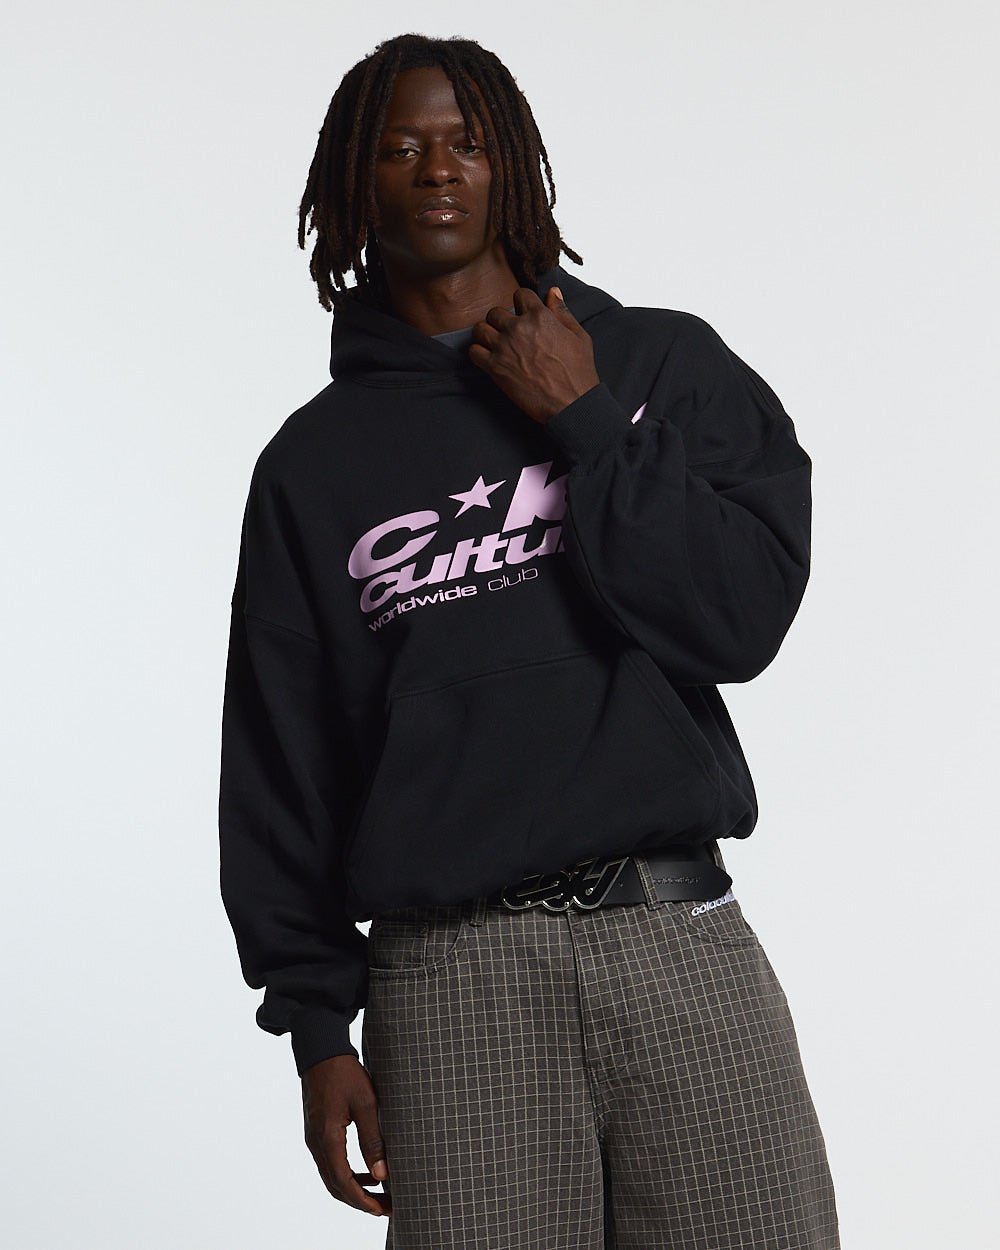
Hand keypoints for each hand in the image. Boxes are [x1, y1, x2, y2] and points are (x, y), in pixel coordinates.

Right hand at [301, 1054, 391, 1218]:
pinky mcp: (317, 1132)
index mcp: (327, 1138)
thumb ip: (373, 1140)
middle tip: (386, 1207)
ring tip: (380, 1193)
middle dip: (360, 1201)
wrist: (321, 1051)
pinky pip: (330, 1163)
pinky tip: (367, 1172)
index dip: (363, 1201)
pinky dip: (347, 1174)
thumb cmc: (344, 1073)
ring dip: (354, 1189)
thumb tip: (383, 1174)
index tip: (382, 1210)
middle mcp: (316, 1143)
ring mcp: (314, 1139)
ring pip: (332, 1177)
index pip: (344, 1182)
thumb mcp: (366, 1104)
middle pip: (335, 1186)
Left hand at [468, 285, 600, 423]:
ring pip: (480, 329)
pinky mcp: (495, 368)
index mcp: (540, 316)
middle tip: (508, 334)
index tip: (523, 314)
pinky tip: (489, 359)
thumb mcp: (579, 336)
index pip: (520, 295)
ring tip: (495, 345)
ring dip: (486, 335)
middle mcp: (519, 328)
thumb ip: (562, 312)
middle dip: (501, 321)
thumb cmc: (578, 372)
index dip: (521, 304)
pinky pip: (473, 352)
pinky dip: (478, 354)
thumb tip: (553, 292)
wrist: (571, 403)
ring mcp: (504, 347)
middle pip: (495, 312)